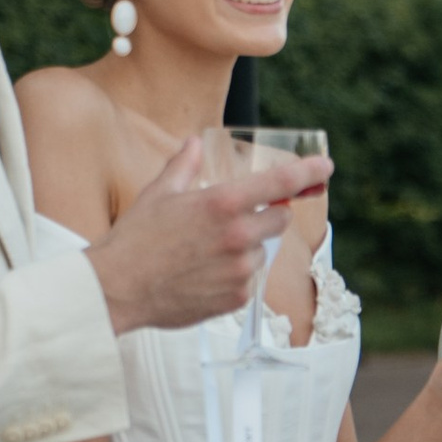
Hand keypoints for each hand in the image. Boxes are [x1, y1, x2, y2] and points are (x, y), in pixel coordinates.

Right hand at [89, 136, 335, 335]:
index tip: (325, 167)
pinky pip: (248, 281)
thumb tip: (194, 143)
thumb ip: (184, 166)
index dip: (307, 172)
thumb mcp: (158, 194)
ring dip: (245, 249)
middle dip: (264, 218)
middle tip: (230, 222)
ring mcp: (240, 270)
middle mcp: (238, 235)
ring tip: (204, 254)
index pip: (280, 183)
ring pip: (261, 252)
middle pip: (279, 221)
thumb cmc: (134, 239)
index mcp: (222, 203)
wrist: (116, 290)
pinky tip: (202, 275)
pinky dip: (233, 276)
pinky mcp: (236, 298)